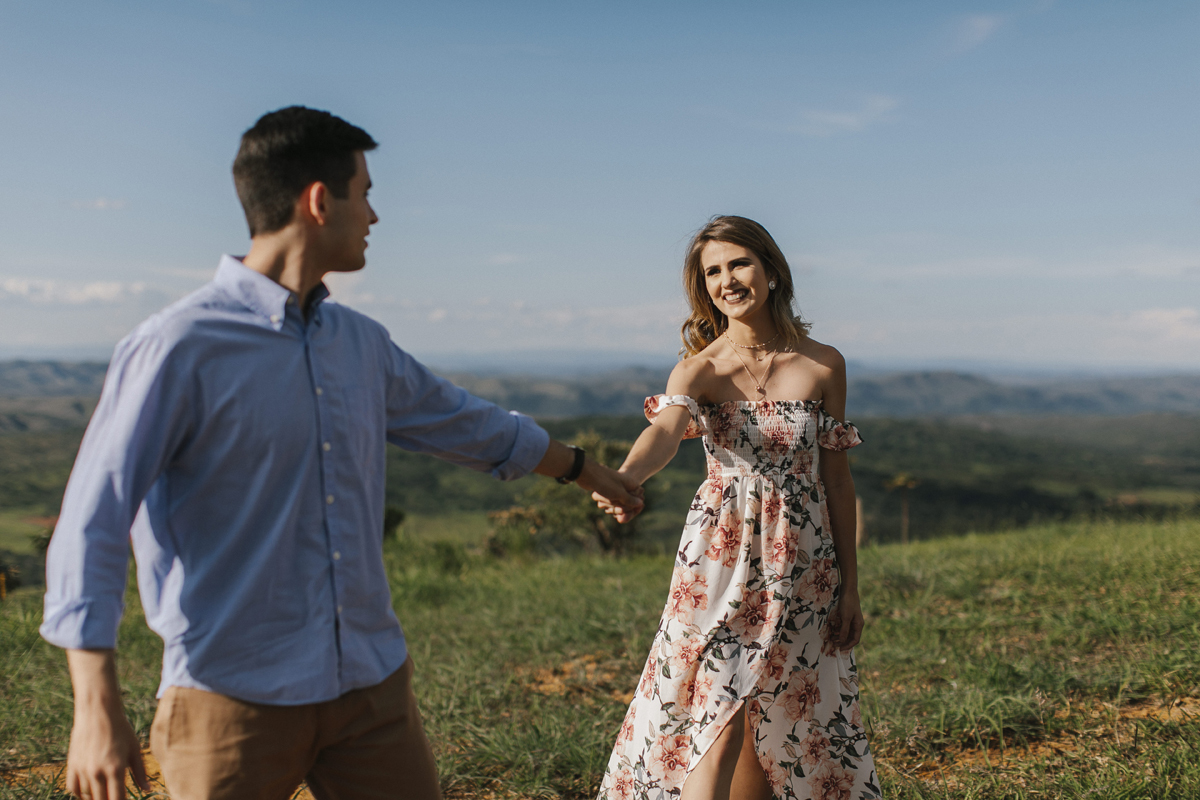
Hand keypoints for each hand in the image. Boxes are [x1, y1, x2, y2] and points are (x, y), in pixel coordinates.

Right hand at [65, 650, 150, 799]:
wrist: (98, 713)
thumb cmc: (121, 730)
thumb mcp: (135, 749)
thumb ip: (141, 772)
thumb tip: (147, 789)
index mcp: (115, 769)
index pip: (117, 799)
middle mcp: (97, 773)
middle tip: (116, 795)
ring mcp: (82, 770)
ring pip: (87, 796)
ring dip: (96, 797)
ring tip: (105, 793)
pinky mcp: (72, 766)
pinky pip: (74, 789)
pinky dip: (81, 793)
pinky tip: (91, 791)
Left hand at [578, 463, 643, 522]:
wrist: (587, 473)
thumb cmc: (605, 482)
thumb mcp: (620, 493)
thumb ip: (630, 500)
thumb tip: (641, 503)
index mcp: (631, 484)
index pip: (638, 499)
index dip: (633, 506)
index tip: (627, 508)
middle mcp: (625, 486)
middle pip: (627, 504)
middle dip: (619, 505)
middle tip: (612, 499)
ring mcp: (615, 488)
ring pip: (616, 504)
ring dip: (609, 503)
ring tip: (604, 494)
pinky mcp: (606, 491)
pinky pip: (608, 502)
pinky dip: (604, 501)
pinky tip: (600, 496)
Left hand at [828, 587, 863, 651]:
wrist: (848, 589)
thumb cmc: (848, 603)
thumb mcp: (845, 617)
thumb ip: (844, 630)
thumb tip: (842, 641)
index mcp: (859, 625)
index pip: (855, 640)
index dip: (847, 645)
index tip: (839, 648)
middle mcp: (857, 624)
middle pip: (850, 637)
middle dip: (842, 641)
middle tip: (833, 644)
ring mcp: (852, 620)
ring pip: (847, 632)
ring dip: (840, 636)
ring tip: (831, 638)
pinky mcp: (848, 615)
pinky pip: (844, 626)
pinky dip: (839, 630)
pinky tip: (833, 630)